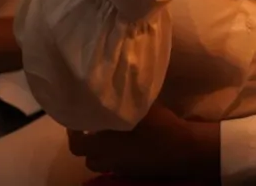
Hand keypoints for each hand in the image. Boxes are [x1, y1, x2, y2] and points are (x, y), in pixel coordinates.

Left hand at [68, 104, 217, 179]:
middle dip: (87, 142)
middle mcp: (108, 160)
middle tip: (93, 124)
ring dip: (101, 150)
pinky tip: (128, 141)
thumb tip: (109, 83)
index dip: (72, 132)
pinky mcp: (133, 171)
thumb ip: (122, 98)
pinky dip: (116, 155)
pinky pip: (117, 165)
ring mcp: (121, 168)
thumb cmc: (159, 126)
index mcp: (103, 146)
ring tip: (109, 134)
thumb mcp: (140, 106)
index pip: (76, 144)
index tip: (77, 117)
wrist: (183, 149)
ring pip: (102, 162)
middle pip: (87, 156)